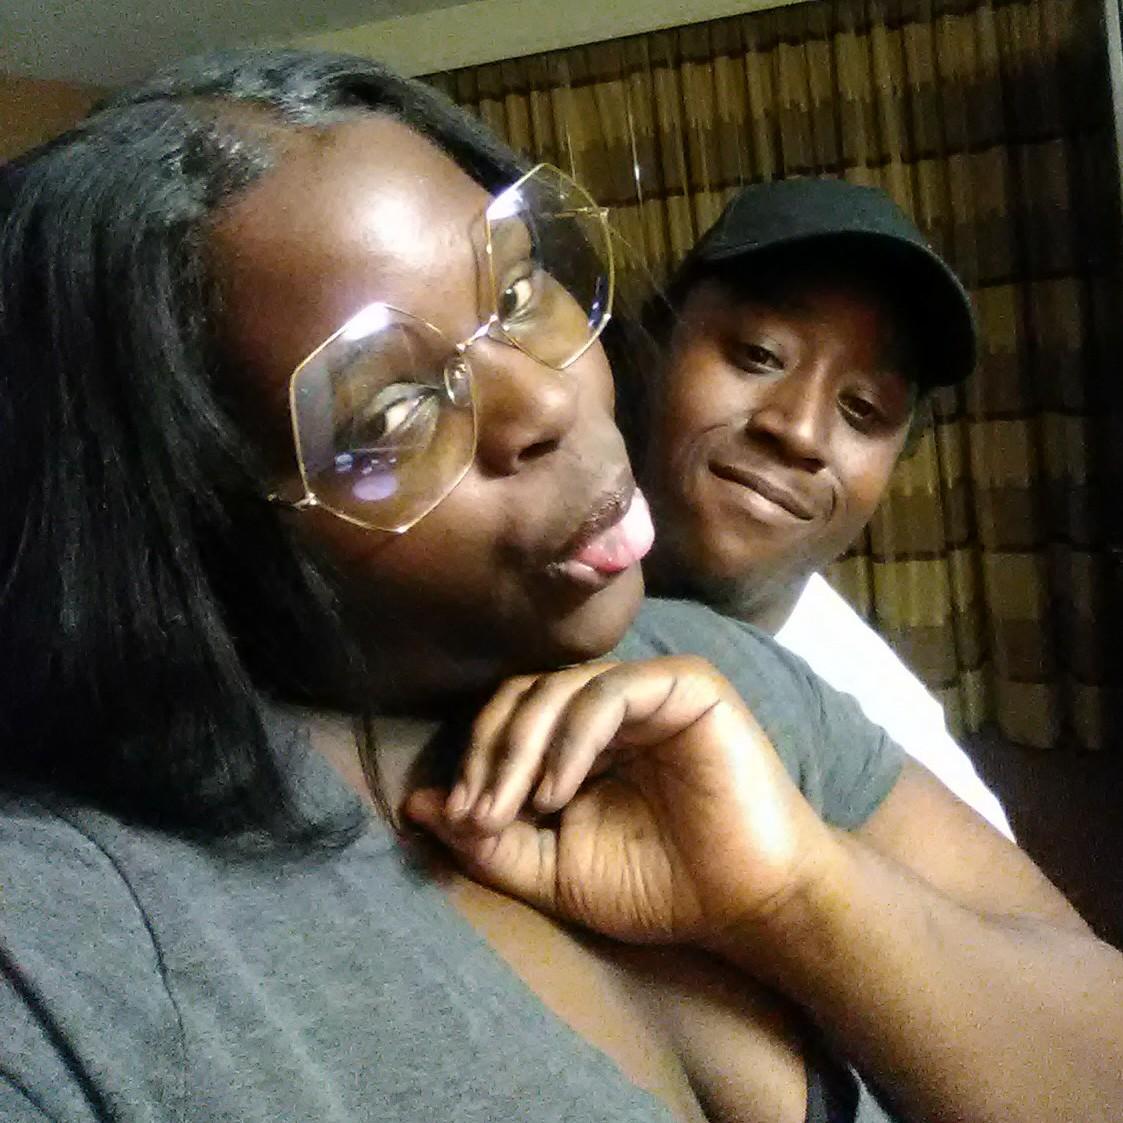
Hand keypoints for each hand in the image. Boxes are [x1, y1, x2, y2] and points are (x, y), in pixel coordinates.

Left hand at [405, 657, 836, 950]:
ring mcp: (646, 690)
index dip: (475, 761)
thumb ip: (488, 841)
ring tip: (518, 807)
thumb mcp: (554, 871)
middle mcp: (607, 706)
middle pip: (523, 696)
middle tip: (475, 812)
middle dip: (491, 753)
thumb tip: (413, 807)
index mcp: (578, 740)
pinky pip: (609, 694)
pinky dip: (572, 739)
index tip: (456, 817)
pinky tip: (558, 790)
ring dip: (523, 748)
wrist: (747, 906)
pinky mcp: (684, 685)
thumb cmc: (659, 887)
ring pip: (558, 688)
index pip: (508, 719)